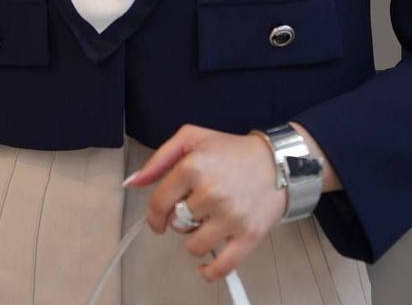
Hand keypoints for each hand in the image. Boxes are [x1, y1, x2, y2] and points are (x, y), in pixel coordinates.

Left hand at [123, 123, 287, 283]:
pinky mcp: (247, 236)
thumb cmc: (234, 151)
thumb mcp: (193, 138)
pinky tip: (207, 263)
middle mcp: (210, 192)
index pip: (159, 203)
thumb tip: (134, 182)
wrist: (278, 163)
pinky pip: (220, 267)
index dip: (154, 215)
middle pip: (176, 224)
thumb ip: (160, 159)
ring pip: (193, 246)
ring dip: (196, 239)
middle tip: (197, 206)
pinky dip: (209, 272)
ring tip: (209, 222)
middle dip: (182, 218)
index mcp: (193, 166)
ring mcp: (230, 216)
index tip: (157, 219)